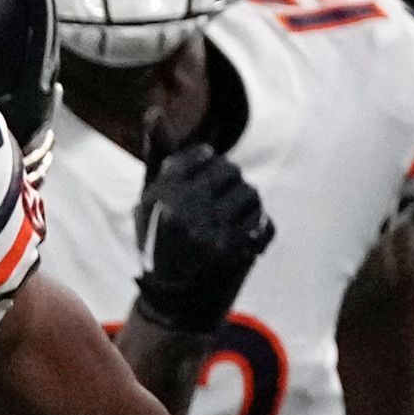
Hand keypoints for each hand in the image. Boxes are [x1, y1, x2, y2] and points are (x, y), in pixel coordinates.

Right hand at [130, 142, 274, 334]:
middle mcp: (183, 208)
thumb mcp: (149, 201)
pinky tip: (242, 243)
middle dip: (228, 187)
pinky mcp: (234, 252)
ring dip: (246, 208)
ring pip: (251, 195)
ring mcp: (211, 230)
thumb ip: (156, 155)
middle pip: (231, 171)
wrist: (171, 304)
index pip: (204, 155)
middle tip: (217, 211)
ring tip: (231, 225)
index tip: (200, 192)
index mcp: (161, 192)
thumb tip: (154, 109)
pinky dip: (259, 232)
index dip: (207, 171)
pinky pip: (264, 223)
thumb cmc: (160, 244)